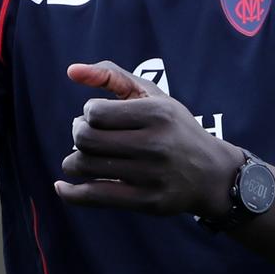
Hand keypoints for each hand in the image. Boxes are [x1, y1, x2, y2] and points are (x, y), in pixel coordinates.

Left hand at [54, 61, 243, 217]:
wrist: (212, 173)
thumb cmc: (175, 128)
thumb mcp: (152, 95)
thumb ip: (112, 75)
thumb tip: (71, 71)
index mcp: (158, 113)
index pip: (95, 112)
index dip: (88, 113)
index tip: (98, 117)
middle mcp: (156, 144)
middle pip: (86, 139)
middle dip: (78, 134)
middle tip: (85, 134)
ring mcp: (152, 176)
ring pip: (86, 166)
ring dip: (73, 161)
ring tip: (82, 157)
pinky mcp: (147, 202)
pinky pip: (95, 197)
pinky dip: (70, 192)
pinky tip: (62, 186)